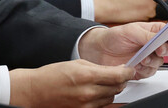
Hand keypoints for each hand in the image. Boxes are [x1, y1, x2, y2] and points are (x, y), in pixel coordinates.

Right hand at [9, 60, 134, 107]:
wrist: (37, 91)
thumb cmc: (53, 75)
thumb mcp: (77, 63)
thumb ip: (98, 67)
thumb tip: (115, 70)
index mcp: (87, 76)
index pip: (117, 76)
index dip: (127, 73)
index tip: (130, 70)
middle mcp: (88, 93)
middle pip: (117, 88)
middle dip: (119, 81)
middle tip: (116, 75)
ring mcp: (87, 105)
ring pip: (111, 98)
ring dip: (111, 90)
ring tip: (101, 83)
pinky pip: (102, 107)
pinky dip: (103, 99)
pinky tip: (96, 93)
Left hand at [77, 22, 167, 79]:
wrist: (99, 51)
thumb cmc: (113, 37)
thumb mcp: (129, 31)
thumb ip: (146, 35)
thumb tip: (160, 37)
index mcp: (151, 31)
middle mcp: (151, 45)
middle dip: (164, 50)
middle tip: (158, 50)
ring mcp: (148, 57)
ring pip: (160, 62)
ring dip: (152, 61)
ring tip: (142, 59)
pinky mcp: (142, 69)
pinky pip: (151, 72)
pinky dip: (145, 70)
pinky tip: (136, 65)